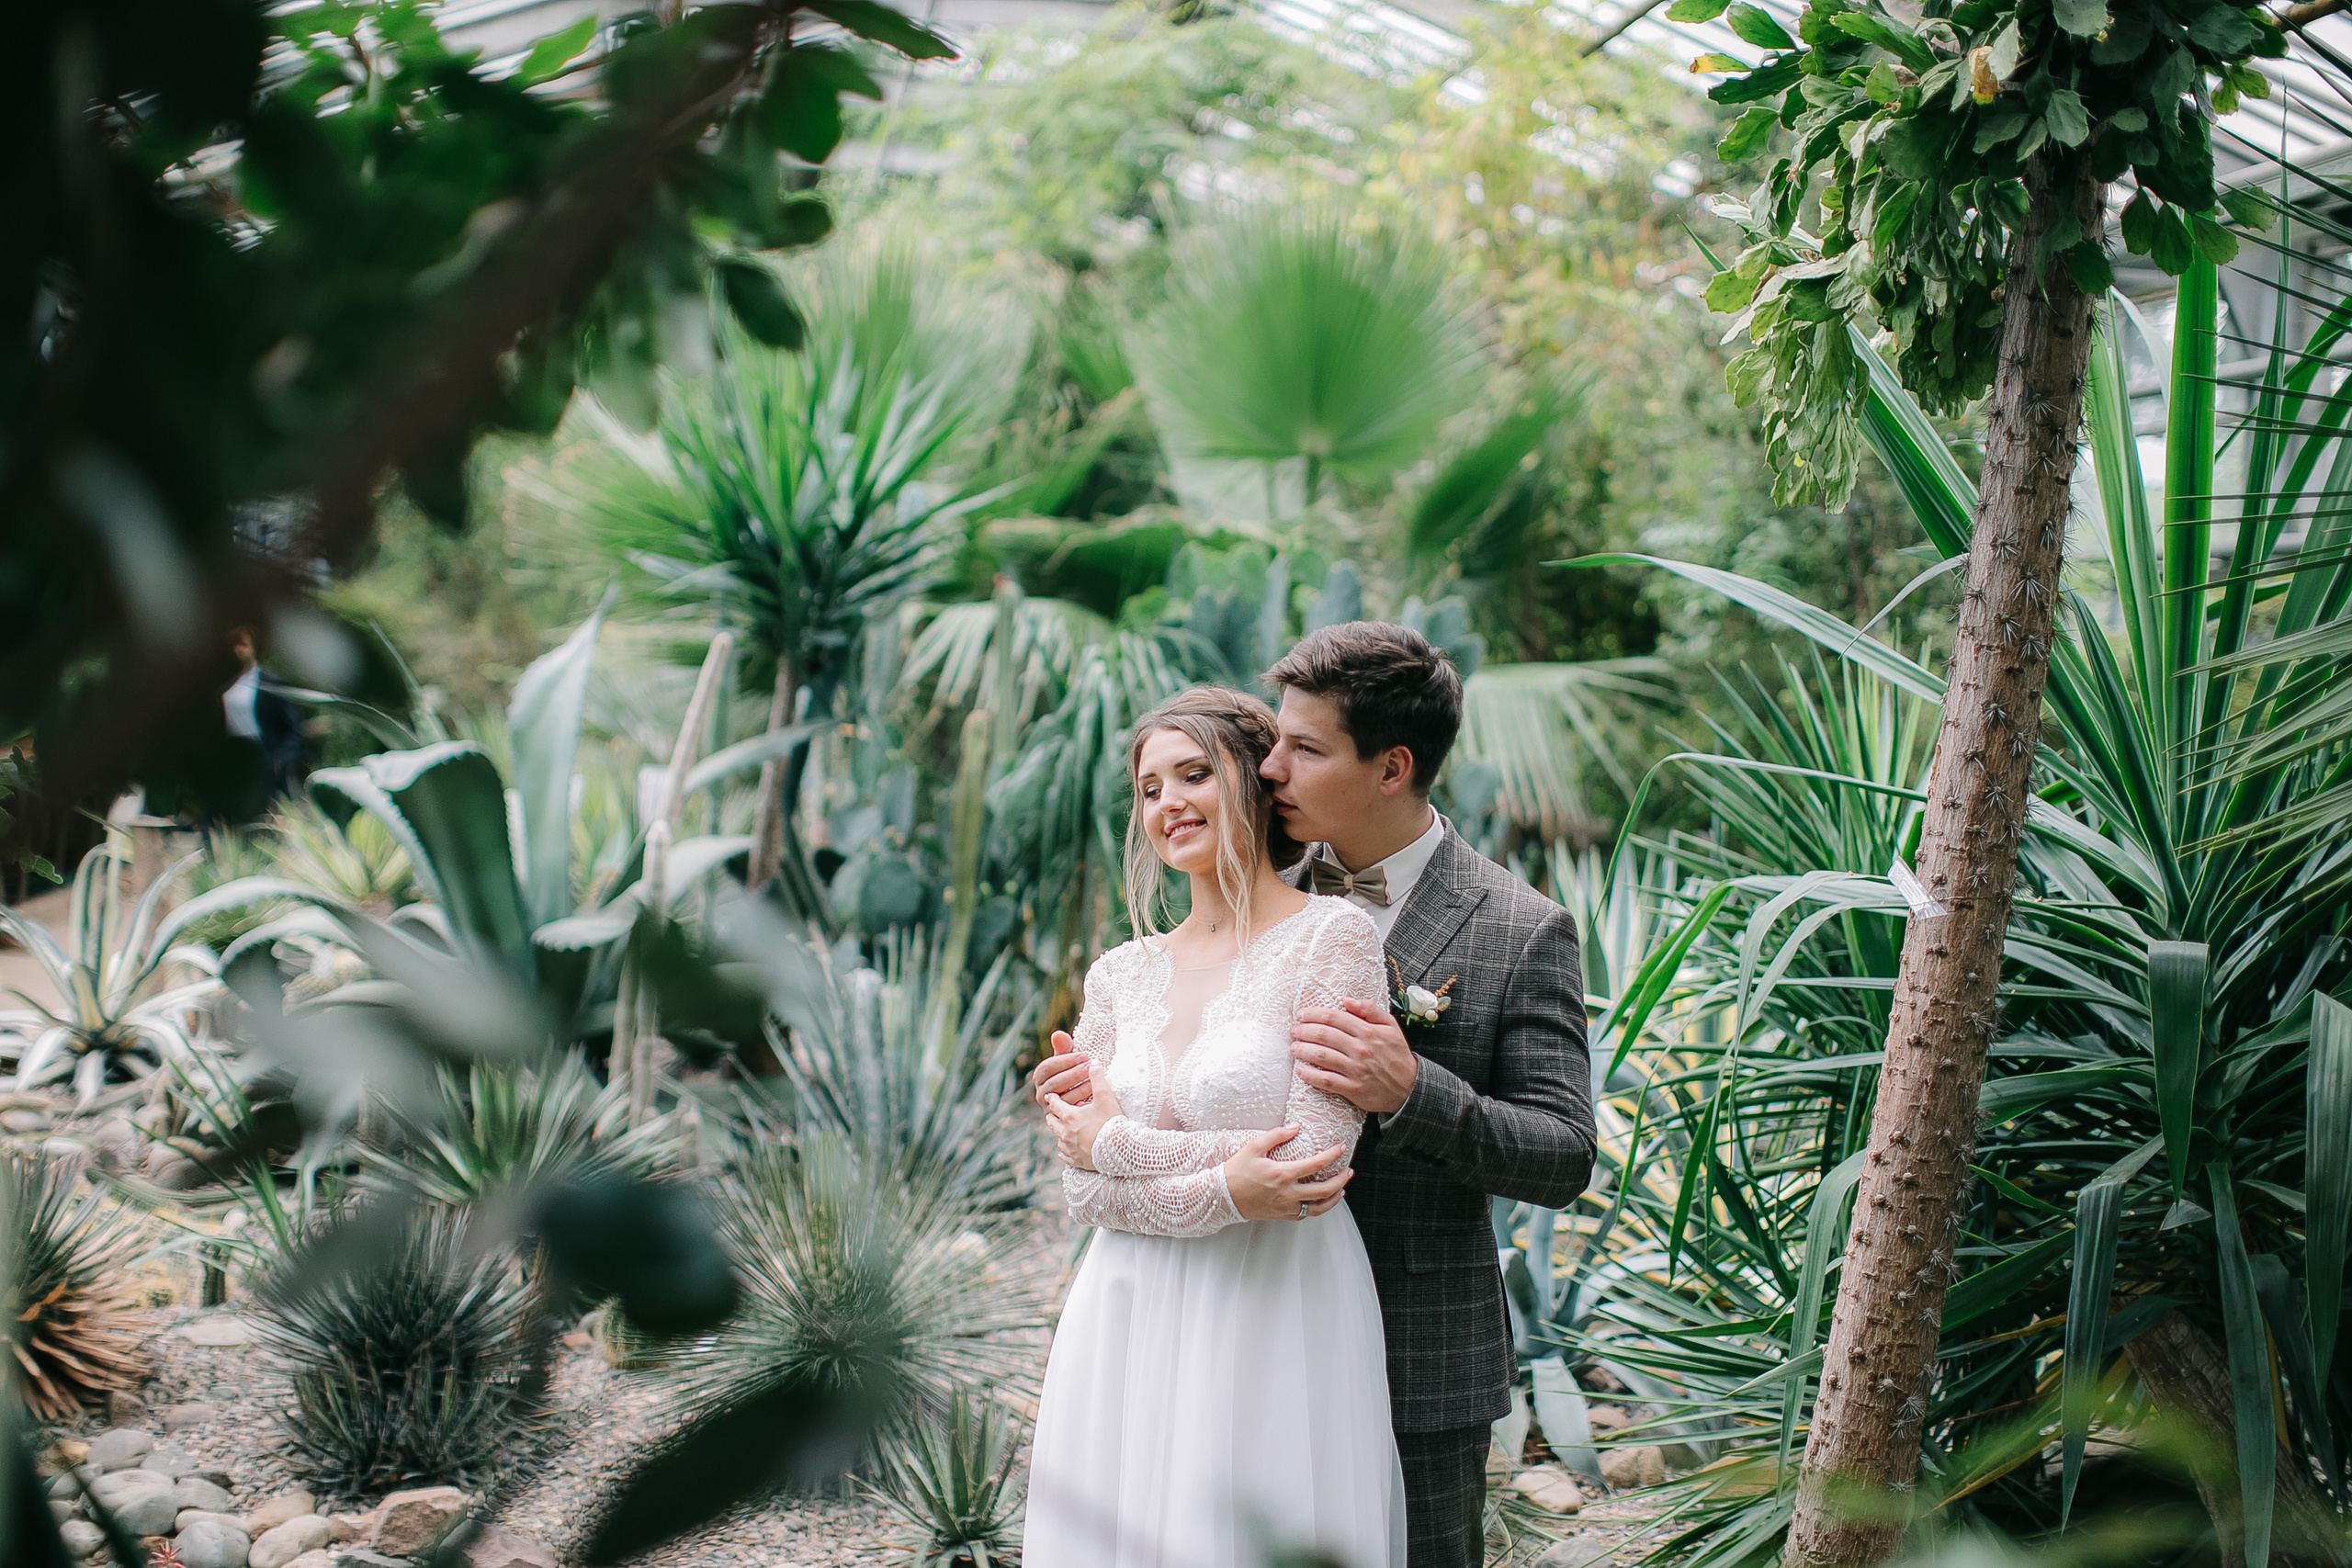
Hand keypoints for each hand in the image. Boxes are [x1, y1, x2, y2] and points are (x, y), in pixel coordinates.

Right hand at [1029, 1032, 1093, 1106]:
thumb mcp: (1068, 1060)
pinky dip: (1082, 1103)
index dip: (1065, 1060)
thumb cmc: (1072, 1074)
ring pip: (1063, 1098)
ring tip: (1093, 1081)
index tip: (1083, 1055)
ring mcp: (1049, 1107)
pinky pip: (1070, 1112)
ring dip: (1079, 1088)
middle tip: (1090, 1066)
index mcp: (1039, 1077)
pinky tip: (1092, 1097)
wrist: (1079, 1104)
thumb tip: (1058, 1034)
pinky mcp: (1060, 1119)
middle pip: (1054, 1082)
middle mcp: (1041, 1093)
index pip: (1047, 1067)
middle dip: (1074, 1074)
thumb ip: (1063, 1048)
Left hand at [1045, 1083, 1122, 1170]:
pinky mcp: (1079, 1161)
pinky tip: (1063, 1152)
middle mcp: (1067, 1133)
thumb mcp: (1105, 1096)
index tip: (1050, 1096)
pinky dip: (1063, 1152)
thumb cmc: (1111, 1121)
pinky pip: (1066, 1157)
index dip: (1053, 1099)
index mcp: (1071, 1117)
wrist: (1120, 1148)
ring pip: (1059, 1140)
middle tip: (1050, 1114)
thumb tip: (1094, 1062)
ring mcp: (1072, 1148)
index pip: (1056, 1105)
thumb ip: (1098, 1078)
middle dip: (1051, 1117)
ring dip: (1058, 1134)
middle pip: (1053, 1124)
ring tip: (1059, 1131)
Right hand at [1224, 1127, 1353, 1221]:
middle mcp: (1287, 1193)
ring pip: (1319, 1208)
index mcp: (1282, 1174)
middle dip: (1341, 1180)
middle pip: (1325, 1190)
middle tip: (1349, 1171)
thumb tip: (1296, 1128)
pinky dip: (1318, 1208)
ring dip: (1334, 1198)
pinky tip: (1322, 1201)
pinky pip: (1306, 1214)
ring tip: (1342, 1189)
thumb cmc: (1236, 1171)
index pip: (1316, 1164)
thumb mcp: (1253, 1147)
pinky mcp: (1281, 1215)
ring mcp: (1286, 1207)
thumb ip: (1276, 1135)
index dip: (1332, 1155)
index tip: (1341, 1148)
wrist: (1221, 1196)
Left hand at [1293, 999, 1418, 1115]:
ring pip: (1322, 1056)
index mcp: (1368, 1031)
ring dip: (1303, 1050)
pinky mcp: (1353, 1088)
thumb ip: (1370, 1009)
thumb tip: (1346, 1000)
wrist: (1409, 1087)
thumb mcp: (1390, 1026)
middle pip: (1324, 1035)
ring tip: (1294, 1047)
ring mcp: (1356, 1069)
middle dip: (1304, 1031)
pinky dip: (1310, 1075)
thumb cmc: (1396, 1054)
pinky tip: (1301, 1071)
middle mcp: (1360, 1049)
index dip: (1314, 1014)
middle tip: (1294, 1030)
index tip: (1301, 1014)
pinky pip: (1326, 1081)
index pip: (1334, 1018)